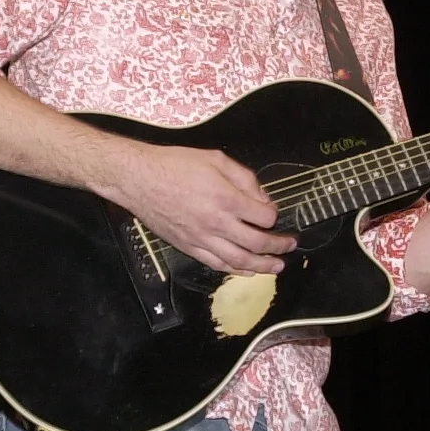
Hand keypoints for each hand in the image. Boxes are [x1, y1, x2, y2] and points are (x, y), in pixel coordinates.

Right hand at [104, 144, 293, 274]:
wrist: (139, 179)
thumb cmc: (175, 165)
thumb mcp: (216, 159)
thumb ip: (245, 178)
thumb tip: (263, 199)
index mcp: (227, 198)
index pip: (264, 216)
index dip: (273, 215)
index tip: (272, 212)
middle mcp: (217, 223)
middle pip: (257, 243)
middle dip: (278, 246)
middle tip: (290, 245)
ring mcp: (202, 238)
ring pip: (239, 260)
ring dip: (263, 266)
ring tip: (277, 266)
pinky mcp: (189, 247)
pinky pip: (217, 264)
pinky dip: (235, 270)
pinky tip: (247, 271)